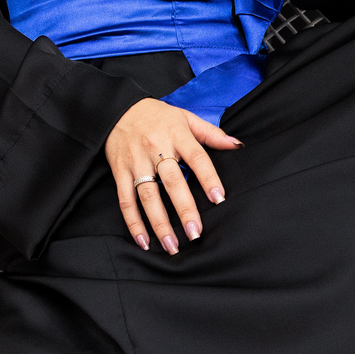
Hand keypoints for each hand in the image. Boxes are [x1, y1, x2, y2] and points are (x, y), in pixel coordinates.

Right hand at [105, 97, 239, 252]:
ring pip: (148, 196)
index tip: (218, 199)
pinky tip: (144, 240)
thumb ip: (211, 133)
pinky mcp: (119, 172)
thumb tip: (237, 145)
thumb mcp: (185, 117)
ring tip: (172, 245)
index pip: (197, 158)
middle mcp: (156, 149)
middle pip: (172, 182)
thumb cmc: (157, 115)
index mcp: (176, 135)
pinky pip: (125, 200)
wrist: (117, 108)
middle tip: (195, 232)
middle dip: (184, 208)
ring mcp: (136, 162)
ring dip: (159, 223)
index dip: (208, 178)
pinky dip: (133, 222)